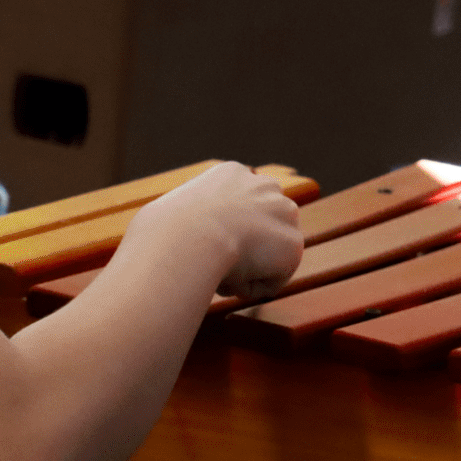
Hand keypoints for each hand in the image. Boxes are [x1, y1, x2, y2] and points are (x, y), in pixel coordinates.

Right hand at [134, 161, 303, 300]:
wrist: (187, 239)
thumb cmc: (166, 232)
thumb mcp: (172, 213)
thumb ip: (192, 220)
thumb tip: (173, 237)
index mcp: (231, 173)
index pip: (241, 206)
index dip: (226, 232)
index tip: (207, 244)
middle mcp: (264, 185)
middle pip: (263, 227)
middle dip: (246, 249)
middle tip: (215, 261)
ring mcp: (283, 211)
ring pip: (266, 255)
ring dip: (246, 269)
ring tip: (218, 266)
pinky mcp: (294, 244)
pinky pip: (271, 281)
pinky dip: (251, 287)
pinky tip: (231, 276)